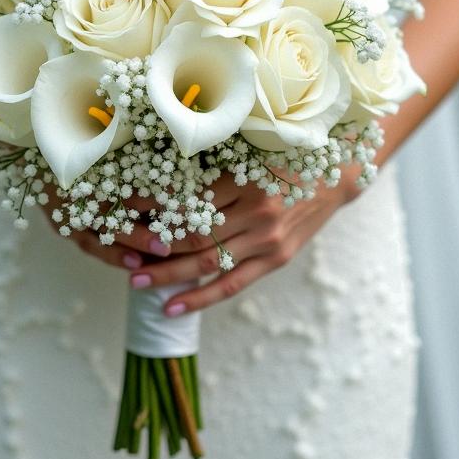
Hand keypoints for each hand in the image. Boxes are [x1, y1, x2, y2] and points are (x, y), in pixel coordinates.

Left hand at [120, 166, 361, 316]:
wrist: (339, 174)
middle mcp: (258, 211)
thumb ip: (215, 164)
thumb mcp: (253, 151)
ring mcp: (268, 239)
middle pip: (193, 233)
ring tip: (136, 282)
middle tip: (119, 250)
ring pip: (207, 262)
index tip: (121, 206)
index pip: (188, 197)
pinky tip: (171, 307)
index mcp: (248, 177)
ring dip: (167, 275)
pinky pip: (232, 284)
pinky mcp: (276, 260)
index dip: (151, 204)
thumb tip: (160, 173)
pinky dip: (200, 298)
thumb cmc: (287, 156)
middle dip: (151, 245)